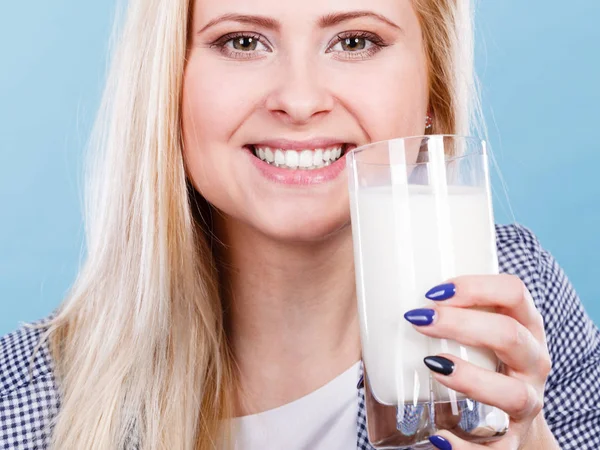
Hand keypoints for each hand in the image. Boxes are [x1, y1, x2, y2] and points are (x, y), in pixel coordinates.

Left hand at [403, 275, 557, 449]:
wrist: (511, 417)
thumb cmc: (484, 360)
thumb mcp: (478, 330)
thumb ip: (448, 312)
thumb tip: (380, 295)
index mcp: (525, 325)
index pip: (514, 293)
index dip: (477, 286)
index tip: (435, 291)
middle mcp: (533, 361)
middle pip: (510, 336)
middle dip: (462, 324)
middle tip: (419, 319)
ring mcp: (528, 401)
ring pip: (513, 393)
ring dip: (470, 379)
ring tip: (433, 366)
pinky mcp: (514, 439)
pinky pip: (499, 449)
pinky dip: (468, 447)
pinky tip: (440, 437)